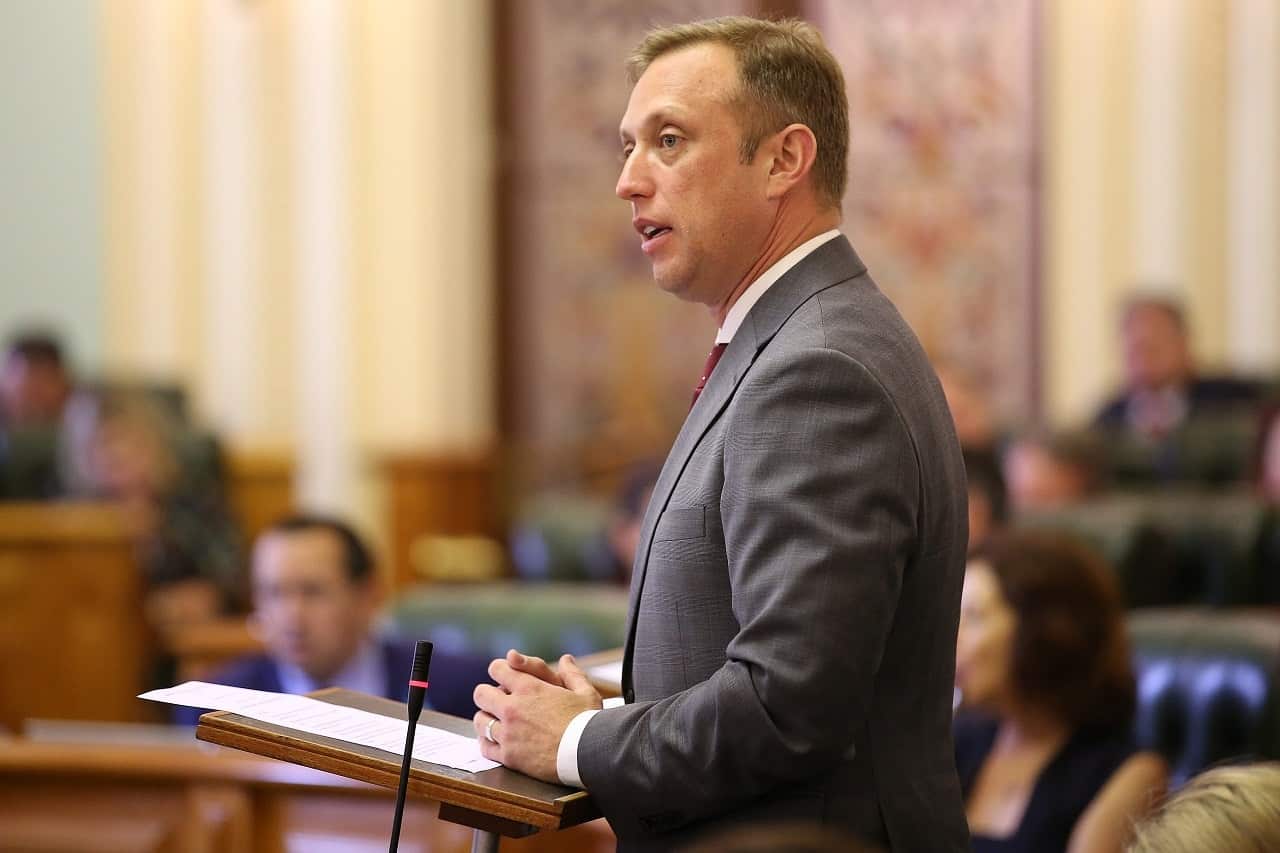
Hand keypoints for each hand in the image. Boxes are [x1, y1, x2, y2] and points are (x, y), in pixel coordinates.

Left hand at [473, 650, 601, 781]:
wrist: (587, 755)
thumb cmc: (589, 722)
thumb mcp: (586, 692)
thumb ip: (572, 674)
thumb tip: (566, 659)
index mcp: (529, 688)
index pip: (497, 669)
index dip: (499, 670)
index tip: (505, 678)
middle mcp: (513, 708)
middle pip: (480, 694)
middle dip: (488, 695)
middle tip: (499, 701)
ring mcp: (508, 733)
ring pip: (480, 721)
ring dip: (487, 719)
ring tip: (497, 723)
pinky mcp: (509, 756)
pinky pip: (485, 747)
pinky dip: (488, 743)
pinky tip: (497, 743)